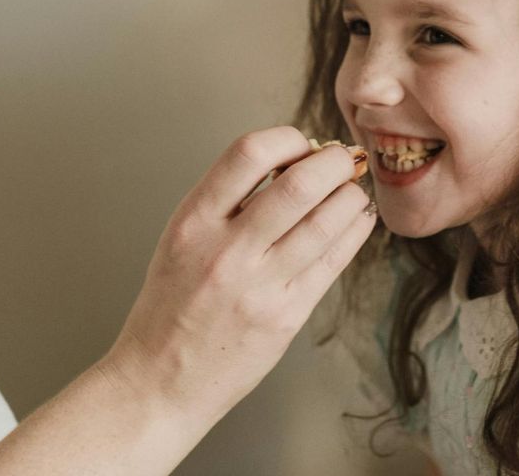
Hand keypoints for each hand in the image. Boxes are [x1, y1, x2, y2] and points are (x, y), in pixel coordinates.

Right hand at [98, 126, 375, 427]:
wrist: (160, 380)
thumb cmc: (170, 307)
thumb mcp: (181, 239)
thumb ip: (227, 202)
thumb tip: (290, 163)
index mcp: (193, 222)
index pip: (249, 154)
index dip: (287, 139)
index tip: (300, 144)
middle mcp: (226, 251)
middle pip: (299, 185)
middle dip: (334, 163)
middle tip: (344, 159)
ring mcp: (259, 287)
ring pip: (326, 222)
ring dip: (351, 196)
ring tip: (354, 190)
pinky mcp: (286, 317)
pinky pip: (333, 263)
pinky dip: (354, 232)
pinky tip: (358, 220)